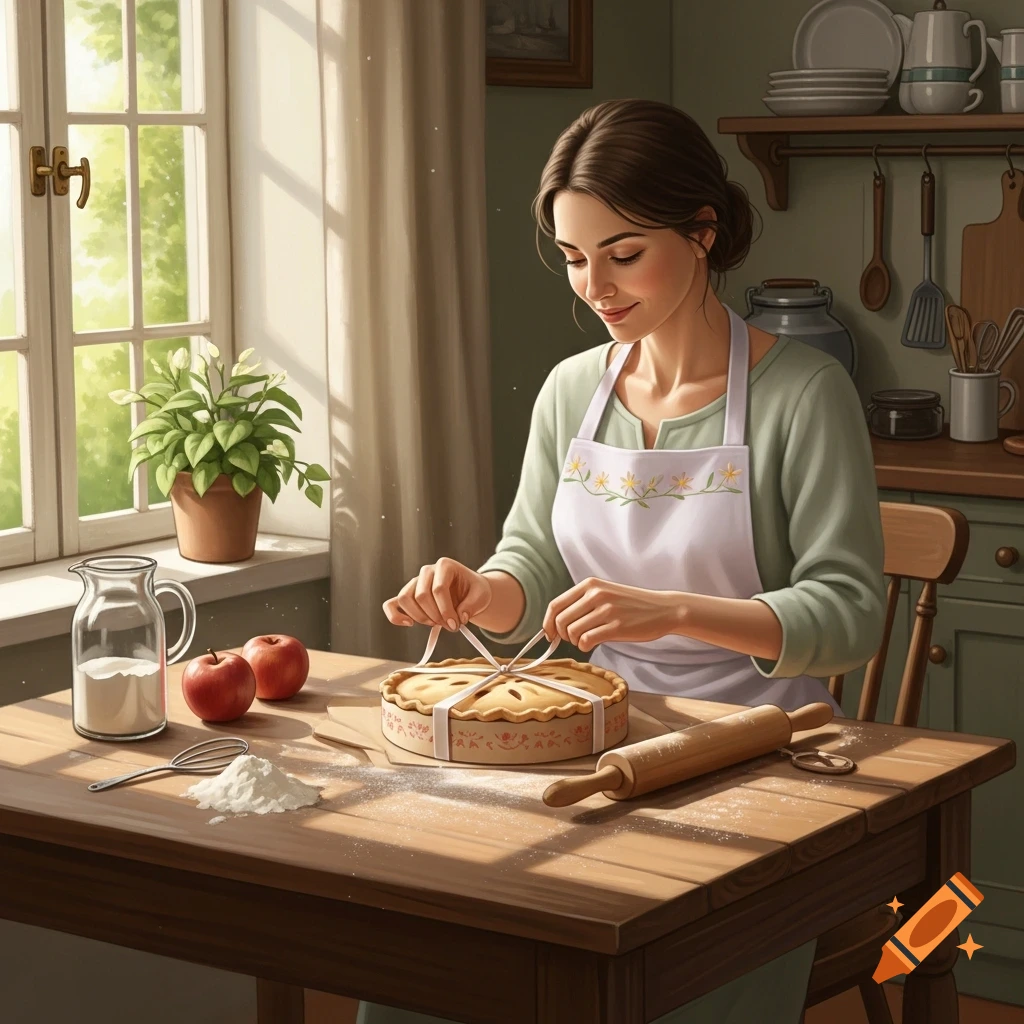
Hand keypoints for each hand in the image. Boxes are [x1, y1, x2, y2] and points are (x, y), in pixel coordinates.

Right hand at [382, 558, 492, 630]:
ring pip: (404, 599)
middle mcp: (427, 571)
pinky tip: (409, 624)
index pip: (438, 589)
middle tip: (448, 625)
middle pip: (421, 595)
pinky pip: (391, 604)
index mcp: (445, 565)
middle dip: (435, 615)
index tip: (455, 624)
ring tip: (435, 623)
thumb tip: (459, 618)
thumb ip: (472, 606)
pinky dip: (395, 615)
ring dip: (420, 617)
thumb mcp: (481, 596)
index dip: (446, 610)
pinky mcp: (408, 595)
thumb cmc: (474, 591)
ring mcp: (415, 582)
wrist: (470, 592)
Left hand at [543, 577, 683, 652]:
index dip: (547, 623)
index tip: (549, 634)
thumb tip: (556, 622)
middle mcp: (596, 594)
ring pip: (572, 632)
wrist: (663, 608)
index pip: (555, 605)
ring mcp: (607, 610)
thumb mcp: (605, 592)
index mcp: (590, 585)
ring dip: (575, 641)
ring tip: (586, 640)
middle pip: (561, 621)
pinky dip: (585, 646)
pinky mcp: (616, 626)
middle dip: (562, 635)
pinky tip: (593, 644)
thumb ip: (583, 602)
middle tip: (572, 639)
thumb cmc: (632, 604)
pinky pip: (587, 640)